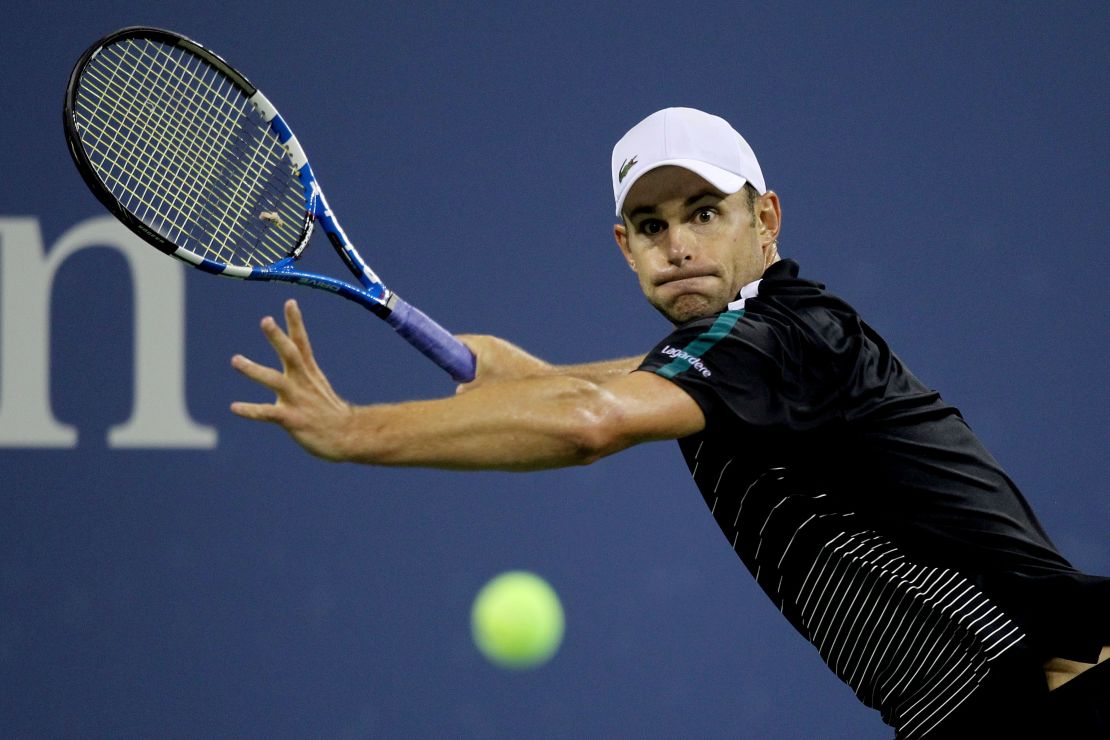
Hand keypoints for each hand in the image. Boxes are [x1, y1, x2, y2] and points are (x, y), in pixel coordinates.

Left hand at [230, 300, 352, 460]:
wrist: (348, 437)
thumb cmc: (332, 415)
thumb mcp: (319, 389)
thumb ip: (304, 377)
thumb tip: (299, 367)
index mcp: (309, 374)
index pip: (302, 343)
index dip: (295, 322)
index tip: (290, 302)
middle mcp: (303, 382)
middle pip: (290, 354)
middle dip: (277, 337)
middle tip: (265, 320)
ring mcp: (298, 400)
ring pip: (274, 380)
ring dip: (254, 369)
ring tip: (235, 360)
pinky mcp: (293, 419)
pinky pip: (268, 413)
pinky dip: (251, 410)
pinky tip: (235, 407)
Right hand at [455, 335, 552, 393]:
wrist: (546, 383)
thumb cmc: (512, 384)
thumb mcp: (481, 390)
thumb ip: (464, 390)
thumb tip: (459, 391)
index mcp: (483, 344)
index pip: (457, 341)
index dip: (446, 351)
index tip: (441, 364)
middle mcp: (494, 344)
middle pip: (468, 351)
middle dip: (462, 367)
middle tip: (459, 383)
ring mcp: (505, 351)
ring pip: (482, 361)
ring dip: (477, 374)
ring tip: (482, 390)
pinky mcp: (514, 360)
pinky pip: (494, 366)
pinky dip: (490, 377)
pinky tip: (496, 391)